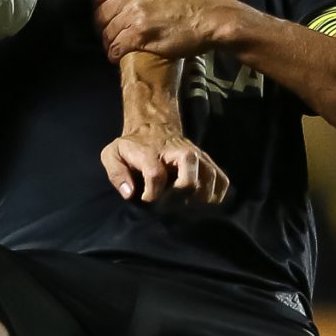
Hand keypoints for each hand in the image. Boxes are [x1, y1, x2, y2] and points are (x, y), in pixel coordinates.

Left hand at [94, 0, 243, 62]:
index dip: (98, 8)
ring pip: (107, 32)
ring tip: (113, 49)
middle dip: (101, 28)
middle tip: (107, 37)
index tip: (103, 18)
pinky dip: (114, 54)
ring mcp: (135, 12)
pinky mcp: (140, 33)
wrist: (212, 18)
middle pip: (100, 14)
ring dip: (108, 43)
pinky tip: (117, 57)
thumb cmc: (198, 0)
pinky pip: (116, 46)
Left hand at [101, 131, 230, 205]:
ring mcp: (198, 157)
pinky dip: (215, 197)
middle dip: (177, 202)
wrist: (154, 127)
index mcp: (152, 152)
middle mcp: (180, 152)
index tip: (146, 200)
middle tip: (168, 207)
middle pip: (189, 183)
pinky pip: (222, 182)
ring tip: (183, 207)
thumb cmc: (133, 146)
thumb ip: (116, 173)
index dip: (151, 195)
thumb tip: (129, 193)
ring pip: (209, 184)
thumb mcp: (112, 154)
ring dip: (196, 203)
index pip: (156, 176)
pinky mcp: (209, 162)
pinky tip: (200, 204)